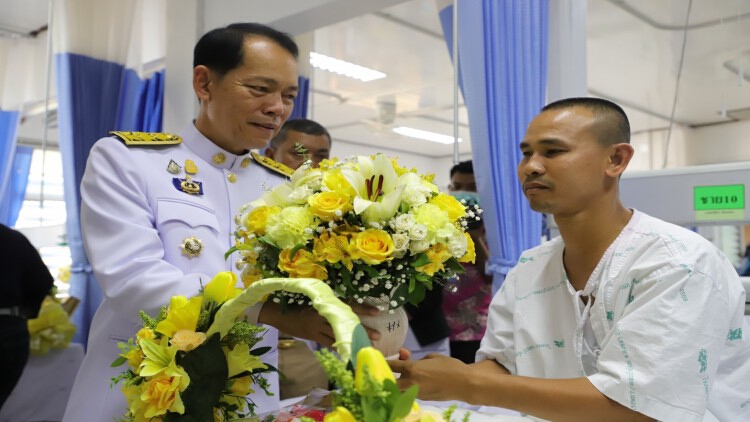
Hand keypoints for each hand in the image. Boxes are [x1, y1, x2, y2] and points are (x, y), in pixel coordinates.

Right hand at [259, 301, 380, 345]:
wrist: (278, 313)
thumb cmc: (296, 303)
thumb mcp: (314, 299)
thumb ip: (329, 303)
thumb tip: (347, 306)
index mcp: (324, 303)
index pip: (348, 305)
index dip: (363, 309)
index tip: (377, 312)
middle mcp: (322, 315)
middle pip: (346, 322)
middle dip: (363, 329)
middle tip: (378, 335)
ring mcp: (317, 327)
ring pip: (339, 334)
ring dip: (353, 339)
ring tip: (367, 345)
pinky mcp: (312, 336)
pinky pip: (328, 343)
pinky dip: (338, 346)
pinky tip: (348, 351)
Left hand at [388, 353, 468, 400]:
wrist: (463, 383)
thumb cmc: (449, 366)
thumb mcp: (432, 357)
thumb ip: (418, 359)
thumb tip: (410, 361)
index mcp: (412, 369)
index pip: (392, 366)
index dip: (384, 362)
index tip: (379, 361)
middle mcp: (410, 382)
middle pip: (391, 383)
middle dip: (388, 378)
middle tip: (389, 373)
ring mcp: (415, 393)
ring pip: (401, 389)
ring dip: (399, 384)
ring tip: (403, 377)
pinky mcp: (422, 399)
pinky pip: (411, 393)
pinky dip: (409, 388)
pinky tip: (416, 383)